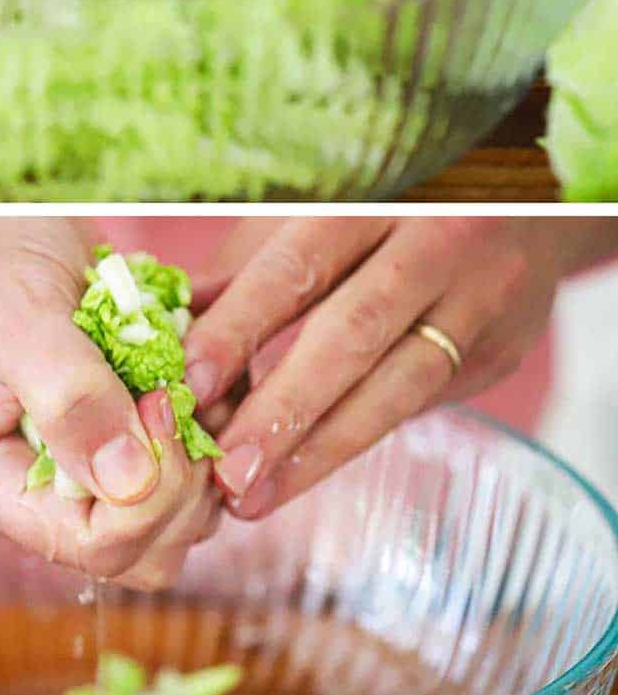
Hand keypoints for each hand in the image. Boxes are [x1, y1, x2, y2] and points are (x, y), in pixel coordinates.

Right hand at [0, 218, 219, 589]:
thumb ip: (67, 395)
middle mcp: (38, 489)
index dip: (151, 491)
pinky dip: (207, 403)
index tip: (156, 399)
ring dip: (204, 438)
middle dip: (187, 476)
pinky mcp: (118, 424)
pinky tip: (188, 344)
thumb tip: (131, 481)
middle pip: (151, 544)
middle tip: (175, 384)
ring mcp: (83, 460)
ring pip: (183, 503)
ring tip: (182, 362)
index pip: (97, 545)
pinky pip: (189, 448)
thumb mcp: (10, 312)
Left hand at [184, 217, 615, 520]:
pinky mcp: (499, 352)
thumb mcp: (319, 208)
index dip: (241, 328)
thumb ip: (249, 265)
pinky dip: (355, 439)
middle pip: (351, 336)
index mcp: (372, 197)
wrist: (523, 204)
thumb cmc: (392, 203)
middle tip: (226, 472)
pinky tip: (303, 472)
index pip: (297, 268)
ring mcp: (478, 302)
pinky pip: (419, 405)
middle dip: (282, 411)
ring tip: (255, 497)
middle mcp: (433, 244)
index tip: (190, 384)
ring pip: (396, 389)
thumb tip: (170, 325)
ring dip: (318, 451)